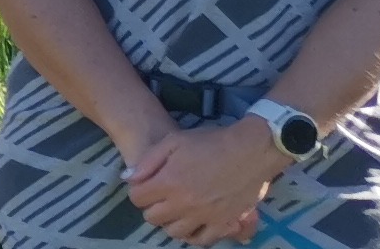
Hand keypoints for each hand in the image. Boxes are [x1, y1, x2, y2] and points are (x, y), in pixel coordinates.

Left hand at [123, 119, 282, 244]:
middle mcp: (184, 204)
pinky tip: (194, 224)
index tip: (147, 186)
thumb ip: (148, 161)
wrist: (251, 150)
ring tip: (177, 210)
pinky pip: (202, 240)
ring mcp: (204, 216)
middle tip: (162, 197)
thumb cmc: (211, 142)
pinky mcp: (223, 223)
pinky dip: (194, 235)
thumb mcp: (174, 141)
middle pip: (153, 218)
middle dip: (152, 207)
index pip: (137, 198)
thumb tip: (128, 178)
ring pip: (174, 232)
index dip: (139, 190)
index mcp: (168, 182)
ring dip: (171, 222)